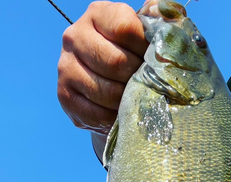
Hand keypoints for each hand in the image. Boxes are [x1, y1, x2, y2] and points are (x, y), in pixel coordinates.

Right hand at [57, 1, 147, 135]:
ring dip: (126, 101)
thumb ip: (155, 24)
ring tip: (134, 100)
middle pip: (115, 62)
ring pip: (106, 91)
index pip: (124, 28)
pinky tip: (119, 113)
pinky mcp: (64, 94)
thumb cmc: (131, 57)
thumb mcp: (143, 36)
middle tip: (146, 86)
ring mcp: (66, 65)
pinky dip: (112, 118)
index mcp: (97, 14)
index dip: (144, 49)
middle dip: (137, 79)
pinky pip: (95, 112)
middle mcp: (75, 36)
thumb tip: (167, 16)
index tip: (153, 61)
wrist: (105, 86)